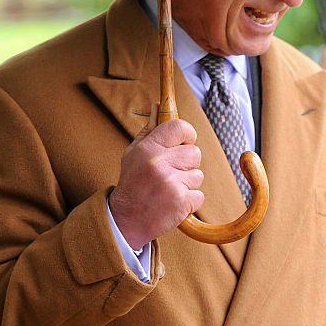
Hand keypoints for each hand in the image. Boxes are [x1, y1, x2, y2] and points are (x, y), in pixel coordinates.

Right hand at [108, 108, 204, 248]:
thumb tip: (160, 105)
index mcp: (148, 149)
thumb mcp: (133, 153)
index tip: (184, 141)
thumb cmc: (132, 182)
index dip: (187, 134)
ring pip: (198, 174)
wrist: (126, 220)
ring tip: (168, 189)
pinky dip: (190, 200)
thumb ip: (150, 130)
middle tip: (171, 172)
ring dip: (188, 183)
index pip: (180, 127)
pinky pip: (199, 194)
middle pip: (195, 152)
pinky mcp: (181, 202)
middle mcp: (159, 164)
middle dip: (187, 163)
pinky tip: (172, 202)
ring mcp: (171, 183)